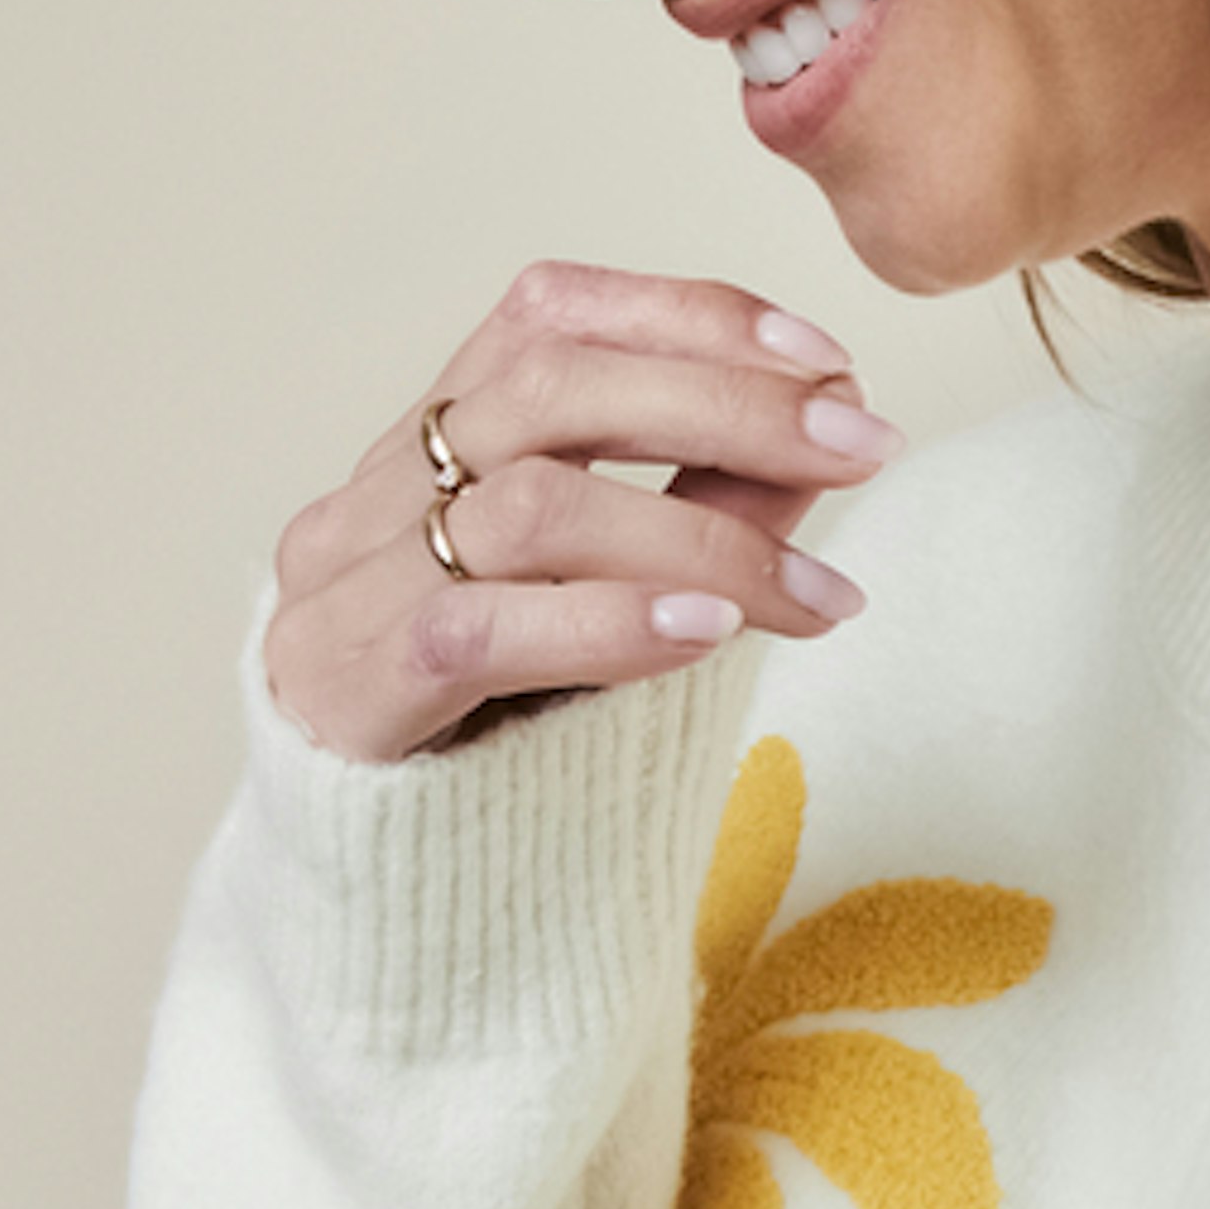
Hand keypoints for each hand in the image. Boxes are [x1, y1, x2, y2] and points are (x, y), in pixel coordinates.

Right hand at [262, 258, 907, 765]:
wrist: (374, 894)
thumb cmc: (499, 738)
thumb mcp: (611, 605)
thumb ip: (698, 512)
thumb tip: (824, 431)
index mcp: (427, 447)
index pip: (547, 315)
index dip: (688, 317)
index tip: (826, 358)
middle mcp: (373, 494)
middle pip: (550, 386)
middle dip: (726, 405)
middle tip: (862, 445)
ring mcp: (347, 589)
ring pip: (531, 507)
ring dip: (704, 540)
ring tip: (818, 598)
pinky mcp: (350, 693)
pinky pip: (480, 629)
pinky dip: (608, 621)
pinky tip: (707, 635)